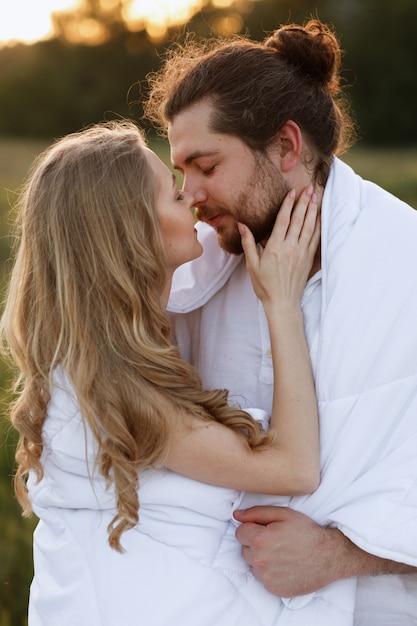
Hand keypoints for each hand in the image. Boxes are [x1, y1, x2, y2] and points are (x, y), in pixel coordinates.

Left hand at [234, 506, 346, 596]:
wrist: (328, 556)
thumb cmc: (306, 532)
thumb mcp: (283, 514)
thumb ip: (256, 513)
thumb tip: (237, 515)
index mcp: (260, 540)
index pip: (239, 532)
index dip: (252, 528)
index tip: (265, 529)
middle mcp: (260, 561)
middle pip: (244, 549)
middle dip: (255, 543)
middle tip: (274, 540)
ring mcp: (266, 578)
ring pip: (252, 564)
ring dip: (260, 558)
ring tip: (280, 553)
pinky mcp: (273, 589)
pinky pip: (262, 578)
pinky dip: (269, 572)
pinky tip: (283, 565)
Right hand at [238, 187, 319, 309]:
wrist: (283, 303)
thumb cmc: (265, 286)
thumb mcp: (252, 265)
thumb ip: (249, 243)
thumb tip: (242, 225)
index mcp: (275, 248)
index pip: (283, 221)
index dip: (288, 205)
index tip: (292, 192)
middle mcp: (291, 248)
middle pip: (299, 220)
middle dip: (304, 203)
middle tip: (308, 188)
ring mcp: (302, 253)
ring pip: (309, 227)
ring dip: (312, 211)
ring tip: (315, 198)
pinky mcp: (309, 259)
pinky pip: (315, 239)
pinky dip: (318, 226)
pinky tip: (319, 218)